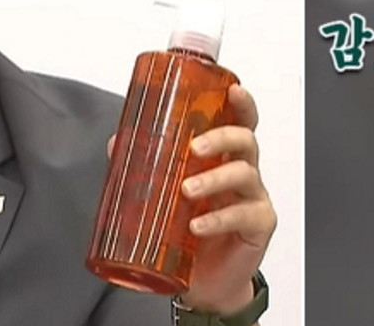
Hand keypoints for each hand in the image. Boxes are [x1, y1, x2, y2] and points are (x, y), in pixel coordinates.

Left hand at [106, 84, 275, 314]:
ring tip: (187, 190)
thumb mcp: (164, 197)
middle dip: (222, 137)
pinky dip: (218, 218)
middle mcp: (242, 172)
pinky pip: (244, 214)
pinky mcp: (258, 225)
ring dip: (214, 178)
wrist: (206, 284)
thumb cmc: (190, 234)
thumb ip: (144, 168)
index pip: (239, 122)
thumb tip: (116, 143)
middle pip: (245, 139)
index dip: (241, 104)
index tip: (234, 90)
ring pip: (244, 173)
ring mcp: (252, 197)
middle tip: (195, 148)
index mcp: (223, 157)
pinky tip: (198, 225)